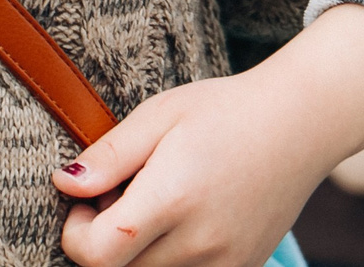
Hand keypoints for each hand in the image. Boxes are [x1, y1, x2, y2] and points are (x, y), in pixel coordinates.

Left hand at [53, 7, 363, 266]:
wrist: (299, 124)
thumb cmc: (224, 111)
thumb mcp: (159, 115)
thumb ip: (109, 156)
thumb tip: (65, 185)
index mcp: (172, 199)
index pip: (97, 254)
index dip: (76, 233)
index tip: (87, 201)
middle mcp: (199, 243)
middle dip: (104, 240)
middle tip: (122, 193)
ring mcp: (224, 264)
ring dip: (136, 252)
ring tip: (154, 204)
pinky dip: (170, 257)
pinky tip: (182, 219)